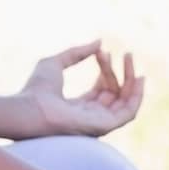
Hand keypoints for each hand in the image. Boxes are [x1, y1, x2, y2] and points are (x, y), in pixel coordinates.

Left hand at [18, 38, 144, 137]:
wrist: (29, 107)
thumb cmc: (36, 89)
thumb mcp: (56, 63)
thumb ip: (77, 53)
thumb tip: (100, 42)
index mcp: (78, 107)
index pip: (101, 88)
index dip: (106, 68)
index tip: (102, 51)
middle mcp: (90, 117)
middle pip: (115, 94)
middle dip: (121, 72)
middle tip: (127, 53)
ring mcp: (97, 123)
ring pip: (124, 102)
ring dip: (131, 80)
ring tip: (130, 59)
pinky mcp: (103, 126)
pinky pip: (128, 113)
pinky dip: (137, 96)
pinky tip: (139, 78)